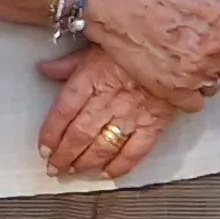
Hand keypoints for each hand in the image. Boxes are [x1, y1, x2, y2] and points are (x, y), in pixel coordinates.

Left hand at [38, 49, 171, 178]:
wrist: (177, 48)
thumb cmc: (134, 44)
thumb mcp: (97, 45)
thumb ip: (68, 63)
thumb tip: (42, 69)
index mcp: (92, 78)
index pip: (63, 111)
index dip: (51, 133)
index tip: (43, 148)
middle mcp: (109, 100)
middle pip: (79, 134)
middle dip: (64, 155)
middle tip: (54, 167)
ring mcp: (132, 115)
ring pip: (102, 146)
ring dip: (84, 163)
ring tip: (72, 171)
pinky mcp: (153, 125)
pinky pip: (134, 152)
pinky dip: (119, 166)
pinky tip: (105, 174)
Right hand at [82, 0, 219, 106]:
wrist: (120, 2)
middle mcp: (216, 52)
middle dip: (218, 62)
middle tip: (197, 49)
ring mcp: (195, 74)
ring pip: (212, 88)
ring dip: (202, 78)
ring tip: (183, 61)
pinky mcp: (172, 90)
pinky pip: (193, 104)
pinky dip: (186, 95)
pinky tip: (174, 77)